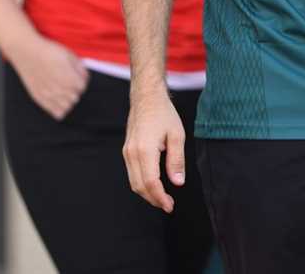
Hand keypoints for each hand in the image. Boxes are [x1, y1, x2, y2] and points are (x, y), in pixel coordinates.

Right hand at [10, 33, 88, 119]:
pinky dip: (59, 108)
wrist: (27, 52)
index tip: (77, 75)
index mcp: (70, 79)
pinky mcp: (39, 98)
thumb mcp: (70, 55)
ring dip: (68, 100)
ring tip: (64, 90)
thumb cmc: (48, 52)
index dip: (81, 80)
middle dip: (74, 90)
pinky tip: (57, 99)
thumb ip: (80, 69)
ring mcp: (48, 96)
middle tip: (69, 81)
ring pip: (67, 107)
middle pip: (75, 97)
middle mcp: (60, 90)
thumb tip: (84, 78)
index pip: (82, 87)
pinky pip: (55, 112)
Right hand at [123, 87, 185, 212]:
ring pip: (134, 182)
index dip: (160, 197)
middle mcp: (132, 153)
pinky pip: (132, 174)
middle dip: (153, 199)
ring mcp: (127, 153)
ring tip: (163, 198)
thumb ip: (177, 160)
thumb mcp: (177, 135)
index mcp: (145, 150)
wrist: (146, 98)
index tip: (170, 206)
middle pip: (139, 186)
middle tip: (168, 205)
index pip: (150, 182)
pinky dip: (142, 184)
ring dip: (147, 193)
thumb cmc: (164, 114)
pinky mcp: (126, 151)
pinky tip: (154, 185)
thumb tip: (177, 183)